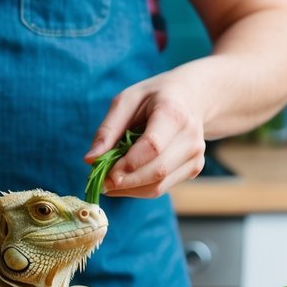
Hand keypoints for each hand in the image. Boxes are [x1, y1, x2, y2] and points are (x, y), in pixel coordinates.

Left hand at [83, 71, 206, 197]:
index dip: (128, 164)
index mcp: (173, 113)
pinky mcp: (195, 168)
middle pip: (157, 170)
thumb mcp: (126, 101)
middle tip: (101, 184)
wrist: (192, 98)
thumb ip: (108, 130)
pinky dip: (139, 189)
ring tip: (110, 183)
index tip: (105, 175)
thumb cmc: (153, 97)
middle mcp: (190, 136)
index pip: (152, 146)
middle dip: (125, 182)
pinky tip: (126, 180)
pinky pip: (162, 187)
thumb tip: (90, 160)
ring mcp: (196, 154)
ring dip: (130, 190)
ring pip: (159, 185)